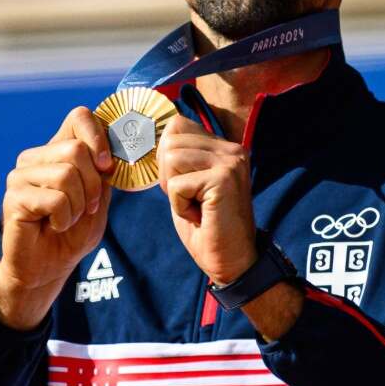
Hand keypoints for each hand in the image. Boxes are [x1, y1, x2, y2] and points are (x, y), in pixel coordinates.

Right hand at [0, 107, 115, 329]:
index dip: (99, 136)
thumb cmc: (72, 234)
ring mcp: (21, 175)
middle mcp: (36, 157)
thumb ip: (103, 174)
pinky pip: (55, 198)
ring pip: (66, 173)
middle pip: (76, 149)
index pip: (79, 116)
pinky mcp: (14, 197)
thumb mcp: (98, 200)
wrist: (48, 268)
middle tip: (87, 208)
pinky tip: (54, 225)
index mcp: (57, 151)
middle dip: (93, 184)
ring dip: (78, 204)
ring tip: (68, 218)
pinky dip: (65, 218)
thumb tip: (111, 153)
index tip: (107, 166)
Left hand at [156, 114, 256, 284]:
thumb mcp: (187, 185)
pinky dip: (180, 206)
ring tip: (196, 206)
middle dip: (168, 175)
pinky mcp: (223, 179)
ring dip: (174, 191)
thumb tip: (152, 135)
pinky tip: (200, 216)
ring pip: (171, 158)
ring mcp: (230, 162)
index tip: (184, 184)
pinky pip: (177, 185)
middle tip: (191, 199)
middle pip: (170, 141)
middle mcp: (231, 149)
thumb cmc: (206, 226)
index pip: (177, 125)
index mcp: (223, 147)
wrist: (232, 261)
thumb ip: (176, 158)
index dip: (166, 156)